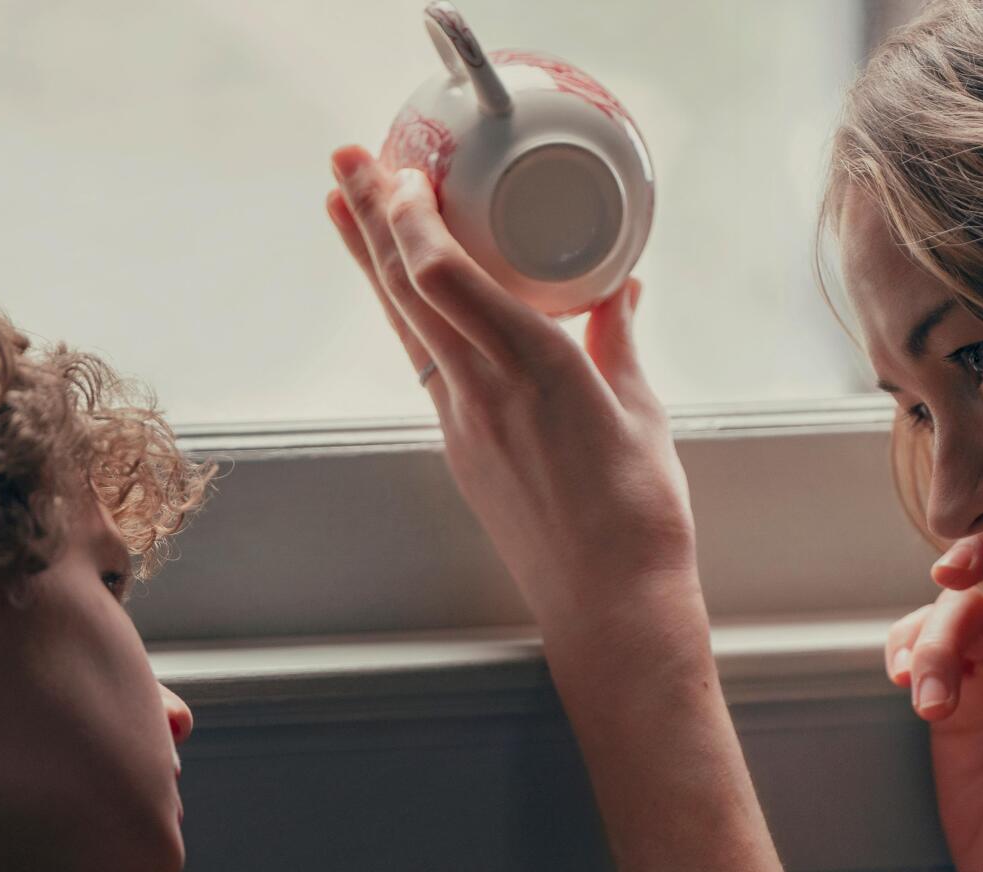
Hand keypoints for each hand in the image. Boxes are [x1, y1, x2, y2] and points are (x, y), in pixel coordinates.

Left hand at [324, 146, 695, 630]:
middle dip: (373, 218)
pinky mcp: (462, 449)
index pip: (450, 279)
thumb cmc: (639, 513)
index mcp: (542, 369)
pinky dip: (407, 313)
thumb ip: (618, 339)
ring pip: (406, 324)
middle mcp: (489, 391)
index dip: (416, 221)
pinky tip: (399, 287)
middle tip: (344, 161)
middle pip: (410, 290)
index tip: (404, 172)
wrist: (610, 600)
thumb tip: (618, 288)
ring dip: (372, 261)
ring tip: (340, 206)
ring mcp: (466, 422)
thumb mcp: (642, 410)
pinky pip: (426, 362)